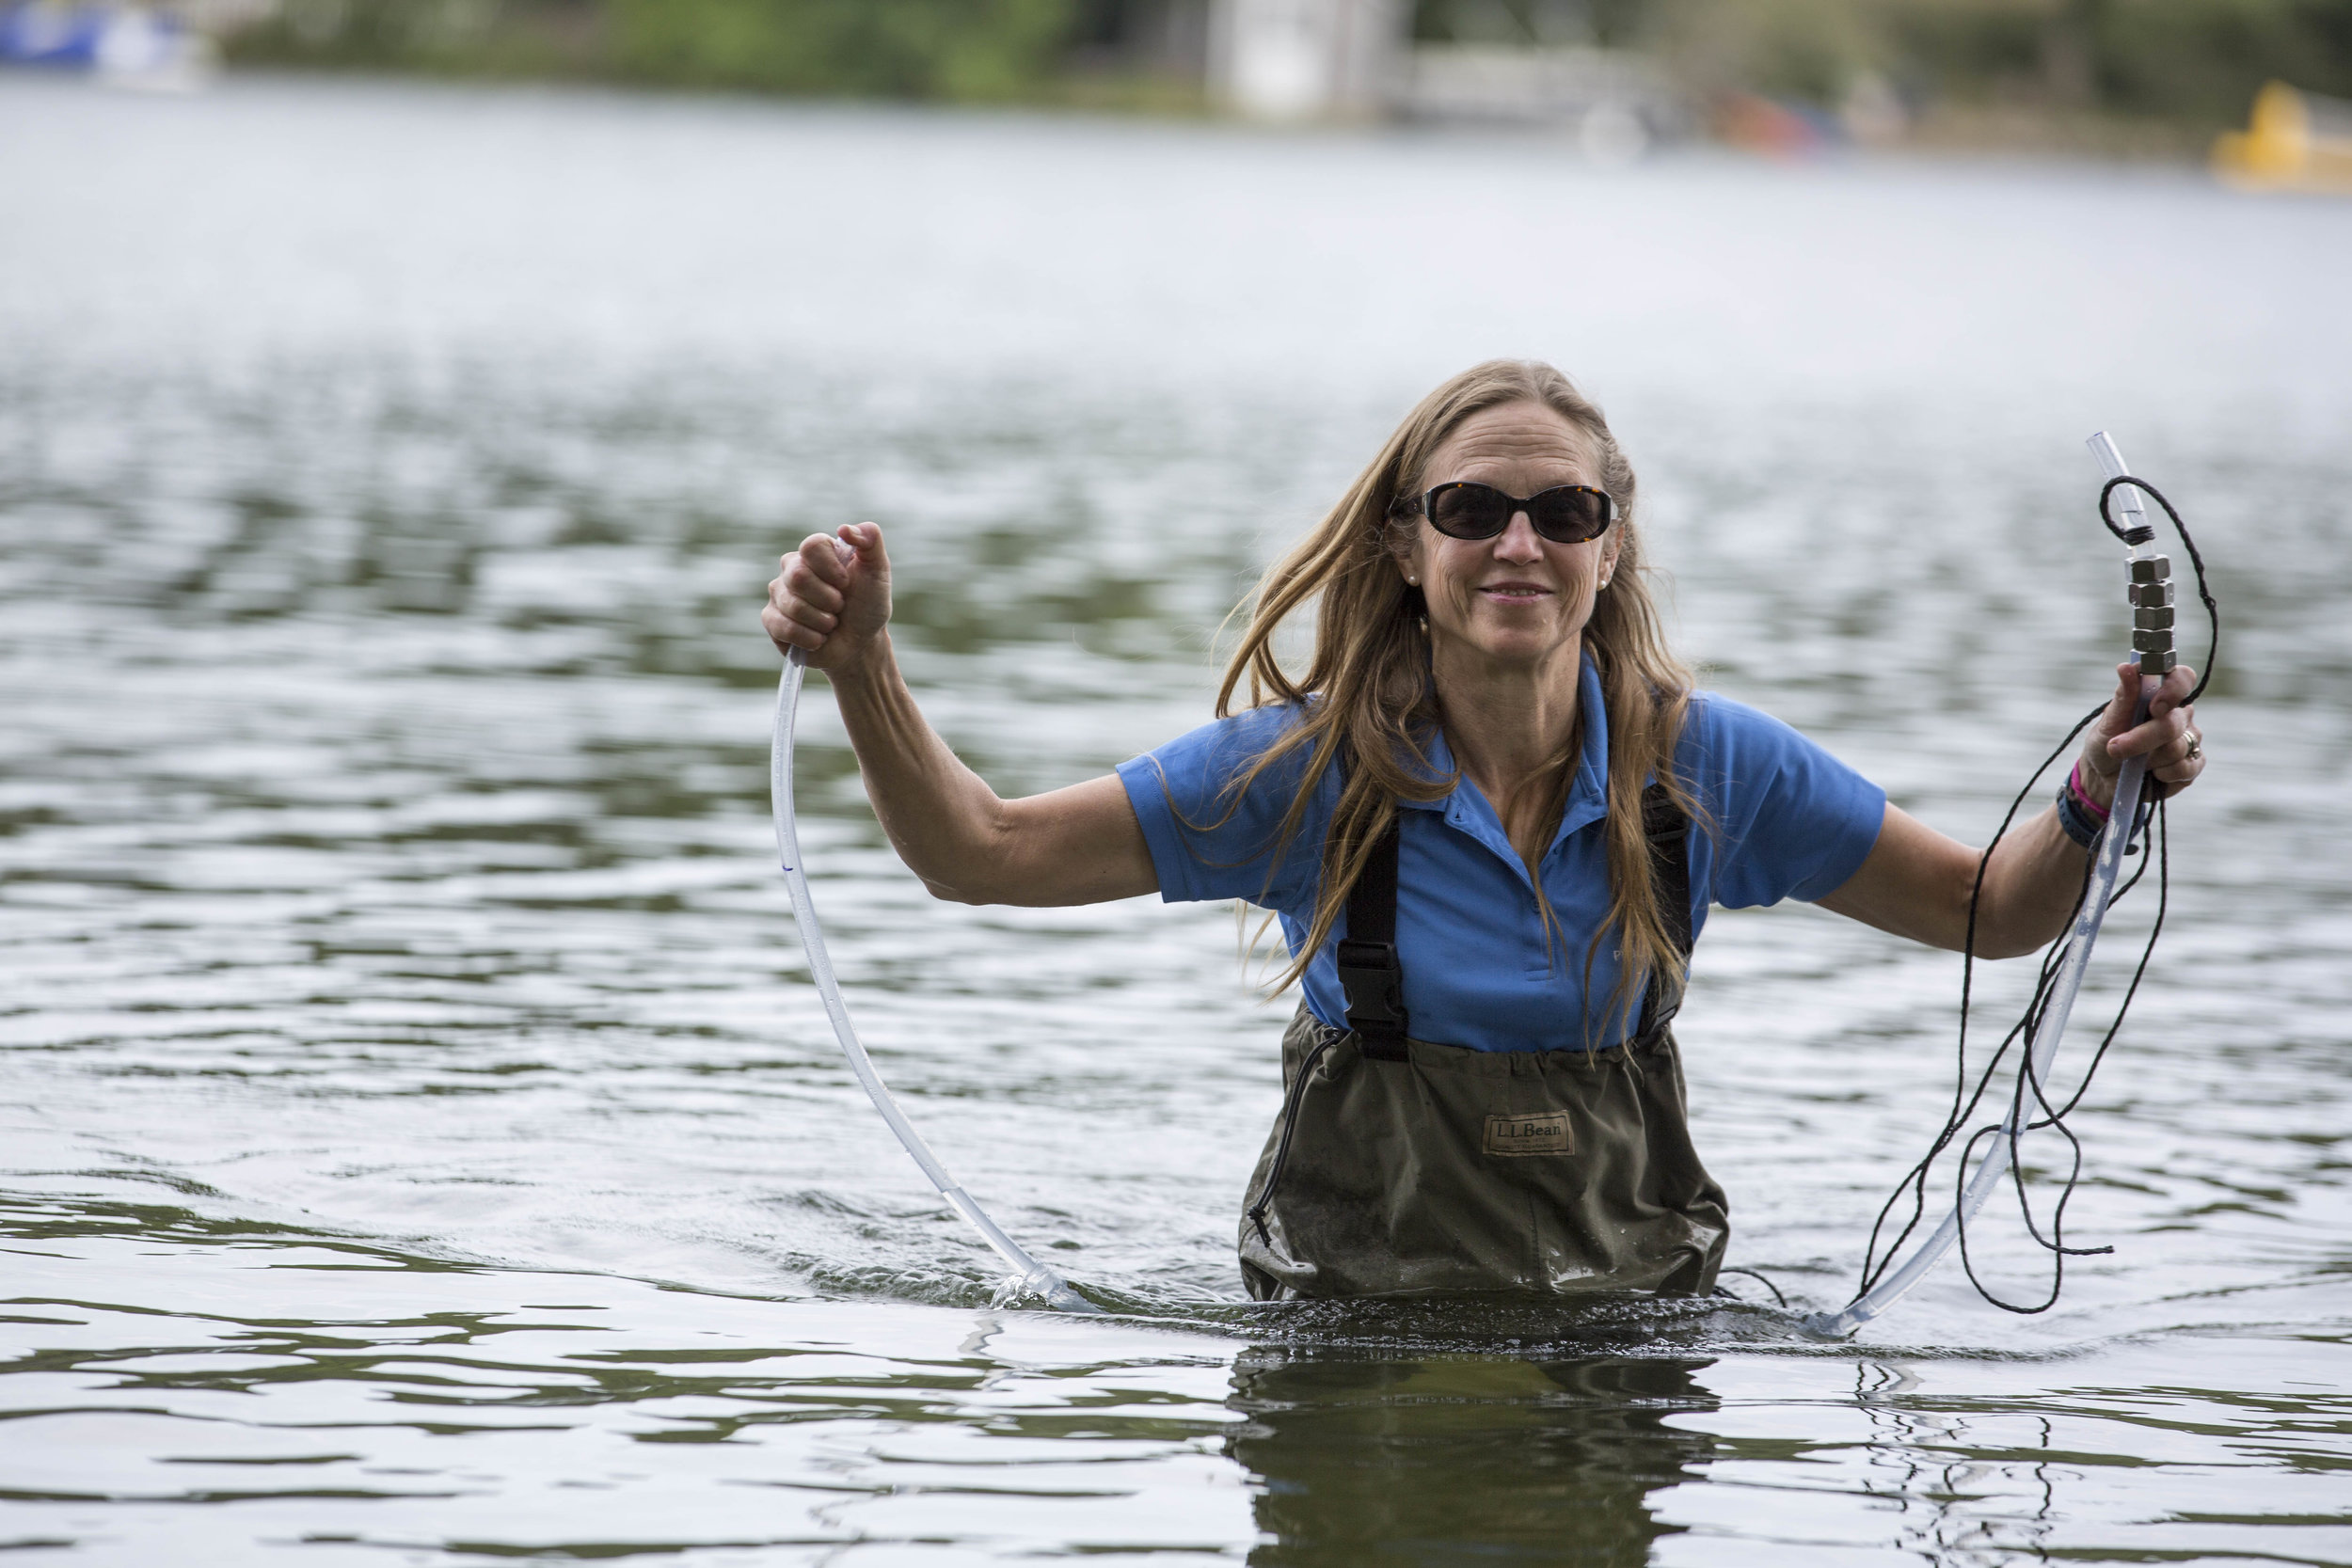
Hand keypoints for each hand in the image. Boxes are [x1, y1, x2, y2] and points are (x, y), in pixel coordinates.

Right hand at [763, 522, 891, 674]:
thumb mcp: (878, 571)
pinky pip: (782, 626)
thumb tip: (844, 528)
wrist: (860, 644)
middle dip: (828, 599)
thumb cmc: (868, 605)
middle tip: (840, 606)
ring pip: (793, 605)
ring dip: (822, 621)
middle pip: (798, 576)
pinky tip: (818, 638)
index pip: (811, 546)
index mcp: (816, 552)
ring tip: (831, 623)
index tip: (846, 582)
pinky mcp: (771, 619)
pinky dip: (809, 637)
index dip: (830, 568)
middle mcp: (793, 568)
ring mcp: (779, 593)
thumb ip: (871, 540)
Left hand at [2077, 661, 2203, 807]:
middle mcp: (2179, 714)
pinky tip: (2152, 774)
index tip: (2155, 707)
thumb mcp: (2108, 722)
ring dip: (2148, 759)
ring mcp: (2189, 738)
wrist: (2104, 780)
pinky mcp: (2193, 764)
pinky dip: (2163, 773)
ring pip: (2177, 746)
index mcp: (2160, 695)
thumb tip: (2126, 667)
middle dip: (2142, 738)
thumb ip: (2124, 697)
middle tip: (2116, 747)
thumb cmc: (2105, 745)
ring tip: (2133, 762)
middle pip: (2173, 721)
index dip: (2174, 689)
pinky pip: (2186, 767)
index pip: (2183, 678)